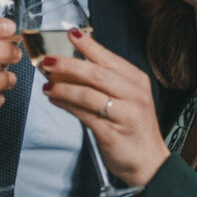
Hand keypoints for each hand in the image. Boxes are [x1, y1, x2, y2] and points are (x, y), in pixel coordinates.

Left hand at [41, 30, 169, 186]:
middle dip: (68, 65)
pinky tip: (56, 99)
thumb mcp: (127, 97)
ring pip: (88, 94)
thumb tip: (71, 64)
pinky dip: (66, 105)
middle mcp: (133, 94)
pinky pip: (83, 114)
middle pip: (96, 73)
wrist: (148, 162)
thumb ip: (105, 81)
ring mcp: (124, 114)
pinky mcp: (112, 133)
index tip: (71, 33)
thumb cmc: (133, 127)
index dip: (88, 44)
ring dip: (63, 87)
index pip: (108, 57)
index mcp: (136, 80)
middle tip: (48, 61)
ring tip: (48, 85)